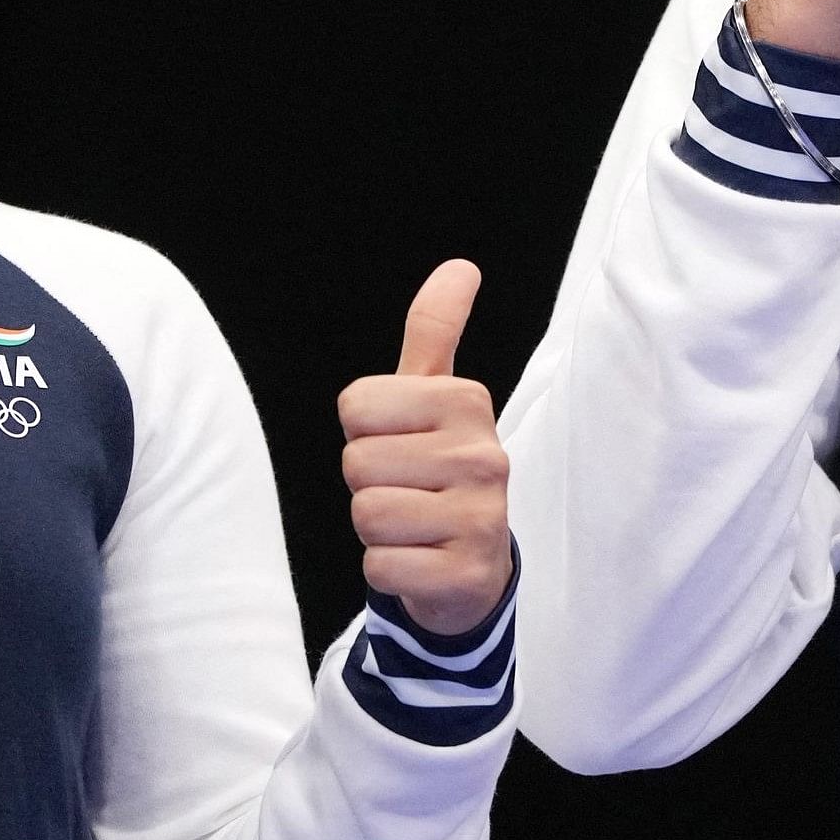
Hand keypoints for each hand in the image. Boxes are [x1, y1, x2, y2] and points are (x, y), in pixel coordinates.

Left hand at [338, 260, 513, 635]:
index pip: (355, 407)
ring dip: (377, 529)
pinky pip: (380, 567)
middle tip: (408, 489)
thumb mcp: (435, 397)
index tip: (401, 444)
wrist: (474, 565)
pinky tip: (421, 560)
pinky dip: (388, 570)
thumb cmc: (439, 470)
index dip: (364, 432)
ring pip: (367, 515)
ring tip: (414, 524)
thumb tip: (461, 265)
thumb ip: (435, 331)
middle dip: (369, 483)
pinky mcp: (467, 573)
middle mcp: (484, 456)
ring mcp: (482, 518)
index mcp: (467, 402)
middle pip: (357, 464)